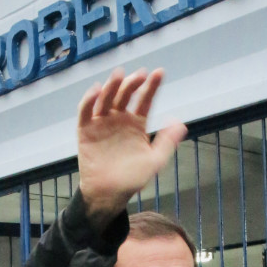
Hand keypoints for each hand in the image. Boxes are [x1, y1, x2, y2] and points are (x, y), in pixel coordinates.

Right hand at [76, 69, 186, 221]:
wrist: (109, 194)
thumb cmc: (132, 178)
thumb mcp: (155, 161)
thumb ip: (167, 142)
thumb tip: (180, 123)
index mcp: (137, 124)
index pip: (145, 100)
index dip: (152, 86)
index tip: (159, 73)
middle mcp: (119, 119)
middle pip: (125, 95)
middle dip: (132, 83)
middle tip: (139, 75)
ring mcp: (102, 123)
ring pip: (106, 98)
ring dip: (112, 86)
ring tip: (119, 75)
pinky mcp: (85, 130)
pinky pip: (86, 111)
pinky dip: (89, 100)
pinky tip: (96, 90)